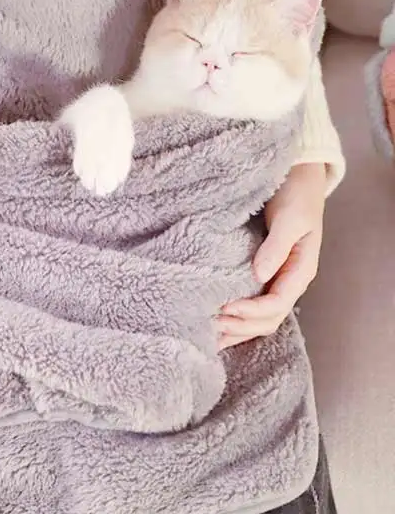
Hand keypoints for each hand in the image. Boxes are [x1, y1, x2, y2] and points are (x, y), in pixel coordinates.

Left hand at [216, 163, 326, 349]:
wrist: (296, 178)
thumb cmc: (295, 195)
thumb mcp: (290, 218)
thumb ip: (276, 246)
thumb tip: (259, 275)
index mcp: (301, 269)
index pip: (278, 303)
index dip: (252, 310)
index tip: (225, 307)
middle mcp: (289, 280)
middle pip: (270, 318)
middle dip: (242, 326)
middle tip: (212, 326)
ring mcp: (276, 279)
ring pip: (261, 317)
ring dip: (238, 328)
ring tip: (211, 335)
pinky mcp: (263, 273)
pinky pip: (252, 303)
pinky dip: (236, 317)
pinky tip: (216, 322)